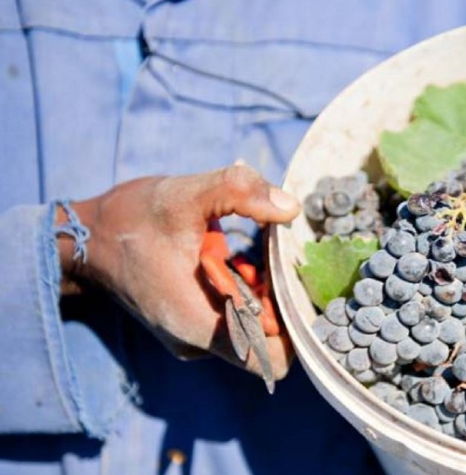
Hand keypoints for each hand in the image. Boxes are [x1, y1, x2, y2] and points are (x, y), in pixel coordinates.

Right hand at [58, 166, 299, 379]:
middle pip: (267, 340)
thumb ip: (241, 192)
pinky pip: (234, 318)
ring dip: (263, 293)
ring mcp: (193, 336)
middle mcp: (197, 342)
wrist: (84, 237)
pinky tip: (237, 260)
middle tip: (274, 259)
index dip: (295, 326)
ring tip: (252, 256)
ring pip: (252, 328)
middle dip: (280, 301)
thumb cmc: (130, 219)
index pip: (270, 358)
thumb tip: (291, 208)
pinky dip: (245, 292)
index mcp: (198, 324)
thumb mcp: (185, 194)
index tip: (294, 283)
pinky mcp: (191, 323)